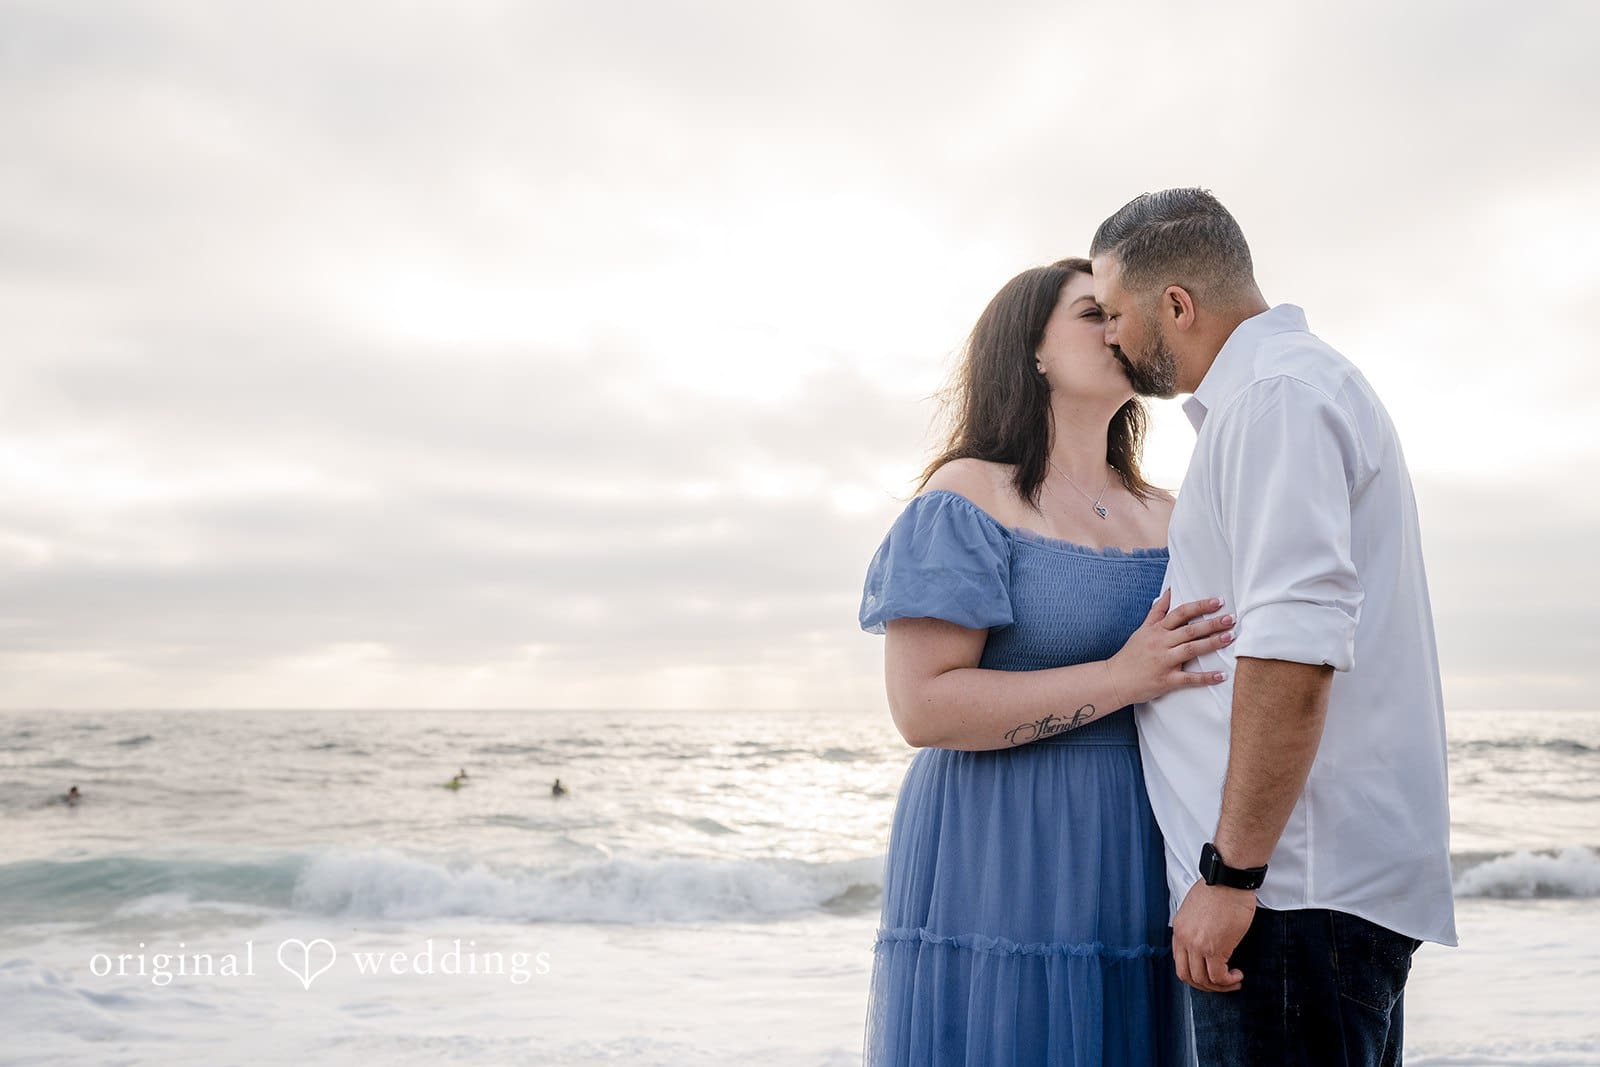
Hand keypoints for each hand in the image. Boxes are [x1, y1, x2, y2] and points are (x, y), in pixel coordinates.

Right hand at [1105, 589, 1232, 704]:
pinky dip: (1205, 677)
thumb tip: (1169, 591)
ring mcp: (1164, 662)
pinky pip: (1189, 678)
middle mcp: (1161, 644)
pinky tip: (1221, 675)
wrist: (1115, 679)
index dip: (1199, 606)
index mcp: (1156, 630)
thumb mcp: (1142, 629)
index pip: (1180, 613)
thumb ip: (1157, 611)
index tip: (1217, 601)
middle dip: (1212, 623)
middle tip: (1231, 618)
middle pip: (1189, 630)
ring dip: (1211, 643)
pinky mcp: (1166, 680)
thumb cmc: (1131, 654)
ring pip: (1191, 650)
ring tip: (1230, 637)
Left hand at [1171, 881, 1255, 992]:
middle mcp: (1184, 939)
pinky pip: (1218, 976)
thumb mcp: (1196, 909)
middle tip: (1221, 984)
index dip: (1194, 973)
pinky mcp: (1215, 948)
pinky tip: (1237, 975)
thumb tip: (1205, 940)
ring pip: (1203, 980)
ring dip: (1219, 986)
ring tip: (1233, 980)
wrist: (1228, 879)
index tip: (1208, 974)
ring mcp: (1198, 945)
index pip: (1179, 962)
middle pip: (1187, 976)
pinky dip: (1228, 981)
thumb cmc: (1218, 889)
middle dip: (1205, 986)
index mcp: (1178, 929)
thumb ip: (1196, 927)